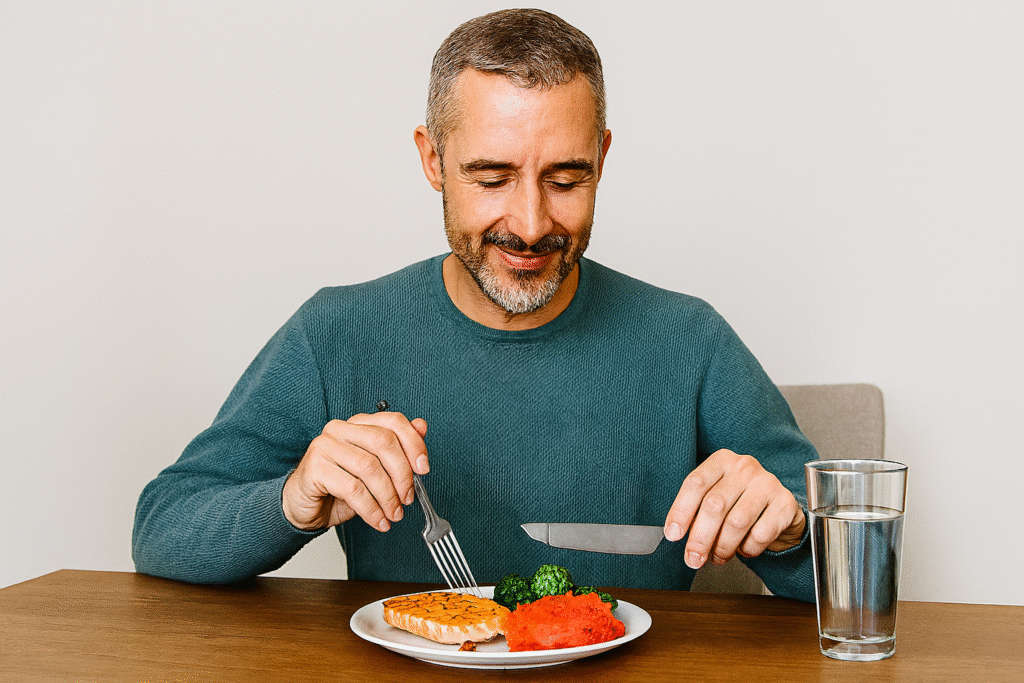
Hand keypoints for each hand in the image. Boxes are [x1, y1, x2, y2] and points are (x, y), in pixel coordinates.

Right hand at [282, 411, 428, 531]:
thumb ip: (397, 448)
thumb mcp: (375, 470)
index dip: (414, 444)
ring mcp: (325, 446)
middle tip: (408, 498)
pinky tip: (378, 519)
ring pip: (369, 467)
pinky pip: (352, 489)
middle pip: (384, 442)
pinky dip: (371, 509)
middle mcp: (341, 429)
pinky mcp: (315, 467)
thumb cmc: (338, 487)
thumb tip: (421, 427)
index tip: (423, 468)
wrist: (304, 507)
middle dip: (402, 475)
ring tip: (393, 513)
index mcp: (358, 424)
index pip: (393, 422)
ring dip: (388, 496)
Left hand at [663, 449, 805, 568]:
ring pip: (736, 522)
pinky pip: (760, 534)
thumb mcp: (716, 497)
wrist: (779, 508)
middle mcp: (745, 467)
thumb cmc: (740, 502)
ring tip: (719, 556)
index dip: (681, 511)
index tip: (673, 534)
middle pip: (714, 505)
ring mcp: (767, 483)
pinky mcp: (785, 503)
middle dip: (700, 538)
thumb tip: (676, 533)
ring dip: (723, 547)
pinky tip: (744, 548)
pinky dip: (748, 548)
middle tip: (693, 558)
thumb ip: (696, 509)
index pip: (696, 483)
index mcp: (722, 460)